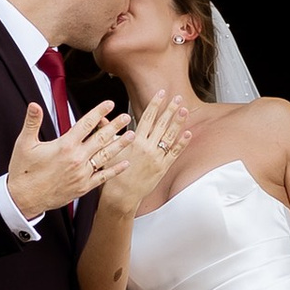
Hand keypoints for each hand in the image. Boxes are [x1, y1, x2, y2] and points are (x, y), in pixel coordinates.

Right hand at [8, 97, 129, 220]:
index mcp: (64, 146)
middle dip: (115, 126)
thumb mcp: (24, 144)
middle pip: (100, 138)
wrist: (24, 199)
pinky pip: (103, 177)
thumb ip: (32, 122)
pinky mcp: (83, 187)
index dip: (99, 112)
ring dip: (119, 145)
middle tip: (126, 116)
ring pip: (105, 156)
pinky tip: (125, 163)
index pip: (86, 124)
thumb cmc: (23, 172)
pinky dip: (115, 170)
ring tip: (132, 136)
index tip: (109, 104)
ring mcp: (82, 174)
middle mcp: (77, 159)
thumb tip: (34, 105)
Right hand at [98, 91, 188, 216]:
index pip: (147, 117)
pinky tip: (188, 133)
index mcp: (135, 141)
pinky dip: (182, 143)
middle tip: (177, 98)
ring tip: (185, 110)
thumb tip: (102, 119)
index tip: (161, 93)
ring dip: (178, 122)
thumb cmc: (113, 175)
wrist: (121, 196)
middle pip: (161, 124)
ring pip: (170, 136)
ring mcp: (157, 158)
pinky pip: (175, 153)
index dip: (155, 104)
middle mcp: (147, 147)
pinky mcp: (163, 168)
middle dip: (170, 109)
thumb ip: (107, 133)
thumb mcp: (108, 151)